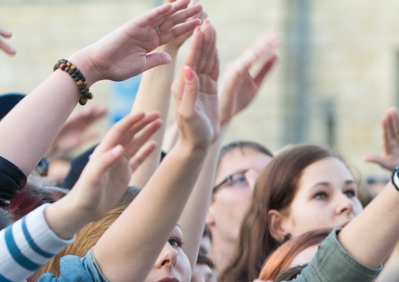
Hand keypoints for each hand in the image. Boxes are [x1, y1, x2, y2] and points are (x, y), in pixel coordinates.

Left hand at [45, 111, 160, 237]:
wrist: (84, 209)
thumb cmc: (85, 193)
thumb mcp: (93, 177)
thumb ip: (105, 161)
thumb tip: (121, 148)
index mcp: (105, 151)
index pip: (120, 131)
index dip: (132, 121)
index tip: (144, 113)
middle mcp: (113, 154)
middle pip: (130, 133)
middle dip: (143, 123)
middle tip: (157, 114)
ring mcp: (119, 164)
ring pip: (136, 144)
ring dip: (146, 133)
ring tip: (158, 123)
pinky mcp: (124, 174)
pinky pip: (138, 159)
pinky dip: (146, 151)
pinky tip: (154, 145)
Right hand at [68, 0, 203, 84]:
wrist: (99, 66)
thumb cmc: (117, 68)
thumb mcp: (142, 66)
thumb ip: (156, 60)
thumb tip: (169, 56)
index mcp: (152, 44)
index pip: (173, 33)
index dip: (187, 28)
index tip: (201, 23)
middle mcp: (148, 34)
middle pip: (171, 22)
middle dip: (186, 15)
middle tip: (201, 7)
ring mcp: (141, 29)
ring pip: (162, 16)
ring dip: (176, 9)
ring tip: (191, 1)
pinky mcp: (132, 26)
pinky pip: (148, 18)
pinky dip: (159, 12)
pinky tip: (171, 6)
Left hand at [171, 21, 219, 150]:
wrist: (197, 144)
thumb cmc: (192, 133)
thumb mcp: (189, 113)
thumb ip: (189, 91)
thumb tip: (189, 69)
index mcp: (183, 86)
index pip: (191, 61)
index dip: (196, 45)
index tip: (200, 29)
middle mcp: (189, 82)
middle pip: (198, 56)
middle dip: (202, 39)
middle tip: (207, 21)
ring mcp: (198, 84)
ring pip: (205, 60)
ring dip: (208, 44)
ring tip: (210, 26)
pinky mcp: (207, 89)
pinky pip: (212, 69)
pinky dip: (214, 55)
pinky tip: (215, 45)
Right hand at [219, 30, 279, 126]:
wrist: (224, 116)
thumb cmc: (237, 100)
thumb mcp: (256, 84)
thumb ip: (265, 69)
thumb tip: (277, 54)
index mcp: (244, 65)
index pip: (256, 51)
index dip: (267, 43)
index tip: (278, 35)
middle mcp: (237, 66)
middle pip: (253, 51)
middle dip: (264, 42)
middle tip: (277, 33)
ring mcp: (233, 72)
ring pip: (247, 58)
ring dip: (258, 49)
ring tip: (270, 41)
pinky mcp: (229, 81)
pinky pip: (238, 70)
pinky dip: (246, 62)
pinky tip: (255, 56)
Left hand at [364, 107, 398, 170]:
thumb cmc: (396, 168)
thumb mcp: (385, 165)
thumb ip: (376, 160)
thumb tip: (363, 158)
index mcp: (387, 145)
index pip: (385, 134)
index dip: (384, 127)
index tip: (383, 118)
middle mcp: (394, 139)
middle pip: (391, 128)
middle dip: (390, 120)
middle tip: (388, 111)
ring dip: (396, 118)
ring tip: (393, 109)